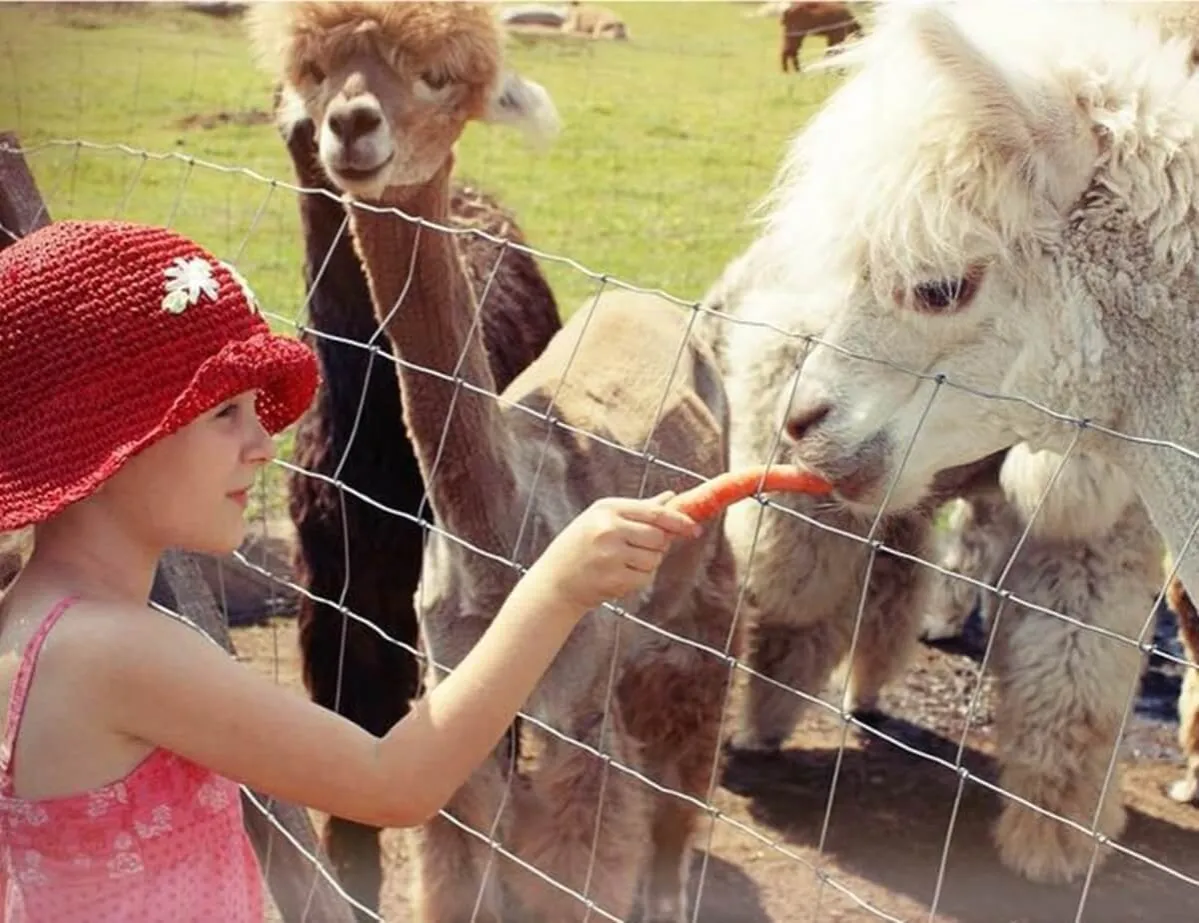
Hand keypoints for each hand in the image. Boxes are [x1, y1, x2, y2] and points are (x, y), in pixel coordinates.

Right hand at [531, 491, 702, 613]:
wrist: (554, 582)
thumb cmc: (581, 547)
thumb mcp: (604, 520)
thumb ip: (639, 510)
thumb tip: (671, 498)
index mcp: (608, 508)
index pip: (654, 513)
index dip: (679, 521)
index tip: (694, 529)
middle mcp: (609, 528)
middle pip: (658, 536)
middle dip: (657, 545)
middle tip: (637, 550)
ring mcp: (610, 553)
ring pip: (654, 558)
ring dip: (646, 564)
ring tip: (621, 564)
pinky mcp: (613, 577)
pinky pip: (644, 578)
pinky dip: (637, 580)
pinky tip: (616, 577)